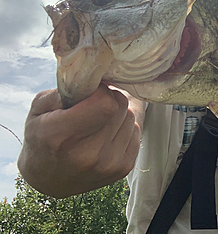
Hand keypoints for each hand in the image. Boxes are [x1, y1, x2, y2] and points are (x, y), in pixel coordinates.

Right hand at [17, 84, 144, 197]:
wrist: (48, 180)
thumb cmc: (42, 138)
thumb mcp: (38, 109)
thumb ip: (65, 90)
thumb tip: (96, 79)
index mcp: (60, 135)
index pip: (105, 103)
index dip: (101, 92)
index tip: (91, 94)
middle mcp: (86, 154)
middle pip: (120, 108)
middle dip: (110, 100)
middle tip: (93, 107)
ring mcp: (107, 164)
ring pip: (131, 118)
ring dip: (118, 115)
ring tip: (97, 123)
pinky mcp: (123, 169)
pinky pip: (137, 133)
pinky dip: (124, 129)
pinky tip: (106, 136)